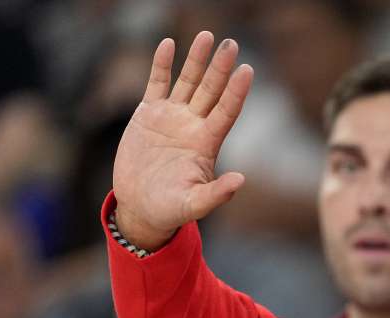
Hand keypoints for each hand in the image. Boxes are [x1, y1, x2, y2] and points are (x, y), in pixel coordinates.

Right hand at [111, 32, 252, 249]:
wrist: (141, 207)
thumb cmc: (171, 210)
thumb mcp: (194, 205)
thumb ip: (216, 194)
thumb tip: (241, 181)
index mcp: (207, 143)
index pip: (227, 111)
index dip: (236, 92)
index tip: (248, 71)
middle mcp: (193, 126)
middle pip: (211, 90)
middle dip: (220, 67)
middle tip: (232, 44)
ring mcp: (171, 117)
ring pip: (187, 82)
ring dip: (196, 60)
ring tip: (207, 36)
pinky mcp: (148, 115)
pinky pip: (157, 83)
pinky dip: (161, 64)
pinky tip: (168, 44)